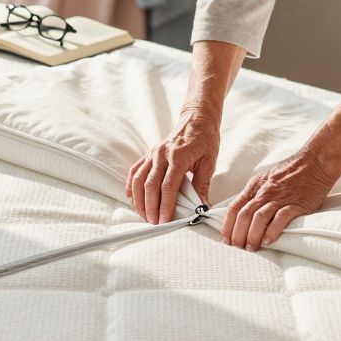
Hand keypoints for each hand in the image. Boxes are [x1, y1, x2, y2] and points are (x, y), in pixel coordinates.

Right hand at [126, 109, 218, 223]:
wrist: (197, 118)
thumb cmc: (205, 138)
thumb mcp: (209, 161)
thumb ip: (202, 184)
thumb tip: (201, 207)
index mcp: (179, 157)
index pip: (168, 186)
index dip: (165, 205)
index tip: (165, 220)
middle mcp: (162, 155)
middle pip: (150, 185)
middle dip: (150, 207)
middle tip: (153, 223)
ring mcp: (153, 153)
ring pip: (138, 179)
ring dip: (139, 199)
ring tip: (143, 215)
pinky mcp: (149, 153)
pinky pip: (135, 170)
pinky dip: (130, 186)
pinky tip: (132, 198)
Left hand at [222, 150, 337, 250]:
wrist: (315, 162)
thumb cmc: (291, 172)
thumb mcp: (267, 178)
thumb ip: (255, 193)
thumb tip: (243, 211)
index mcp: (255, 186)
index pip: (235, 207)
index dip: (228, 225)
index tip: (226, 239)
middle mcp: (265, 192)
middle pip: (244, 215)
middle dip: (238, 234)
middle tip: (237, 249)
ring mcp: (280, 198)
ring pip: (259, 218)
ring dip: (252, 236)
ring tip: (251, 249)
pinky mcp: (295, 204)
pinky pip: (280, 219)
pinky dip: (272, 231)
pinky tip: (268, 242)